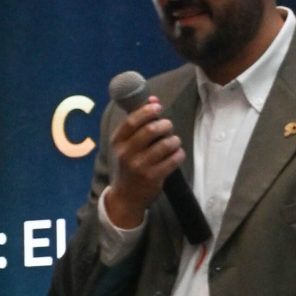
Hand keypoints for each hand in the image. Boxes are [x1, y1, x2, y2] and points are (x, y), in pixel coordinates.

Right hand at [103, 94, 184, 229]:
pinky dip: (179, 154)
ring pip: (165, 144)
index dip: (147, 111)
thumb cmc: (128, 165)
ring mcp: (139, 167)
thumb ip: (138, 121)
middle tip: (168, 126)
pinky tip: (176, 154)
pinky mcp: (153, 178)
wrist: (125, 197)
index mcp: (117, 142)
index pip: (132, 121)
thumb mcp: (126, 144)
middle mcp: (126, 154)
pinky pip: (173, 159)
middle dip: (165, 125)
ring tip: (173, 142)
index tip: (158, 107)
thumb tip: (153, 98)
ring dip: (174, 140)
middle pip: (151, 130)